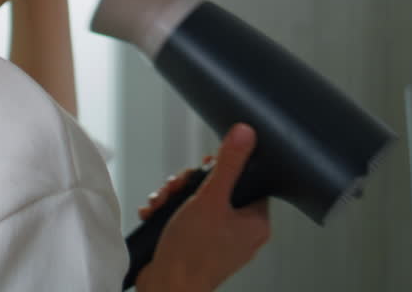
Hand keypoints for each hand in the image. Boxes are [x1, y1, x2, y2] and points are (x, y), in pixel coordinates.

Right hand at [135, 124, 271, 291]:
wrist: (166, 287)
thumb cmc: (191, 254)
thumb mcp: (209, 199)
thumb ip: (228, 165)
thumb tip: (245, 134)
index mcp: (255, 223)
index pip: (248, 180)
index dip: (223, 169)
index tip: (205, 168)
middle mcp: (241, 232)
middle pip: (218, 189)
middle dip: (189, 184)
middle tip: (178, 188)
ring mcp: (219, 240)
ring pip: (198, 202)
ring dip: (174, 197)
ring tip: (161, 203)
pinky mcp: (198, 245)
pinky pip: (186, 218)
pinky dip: (169, 212)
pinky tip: (155, 213)